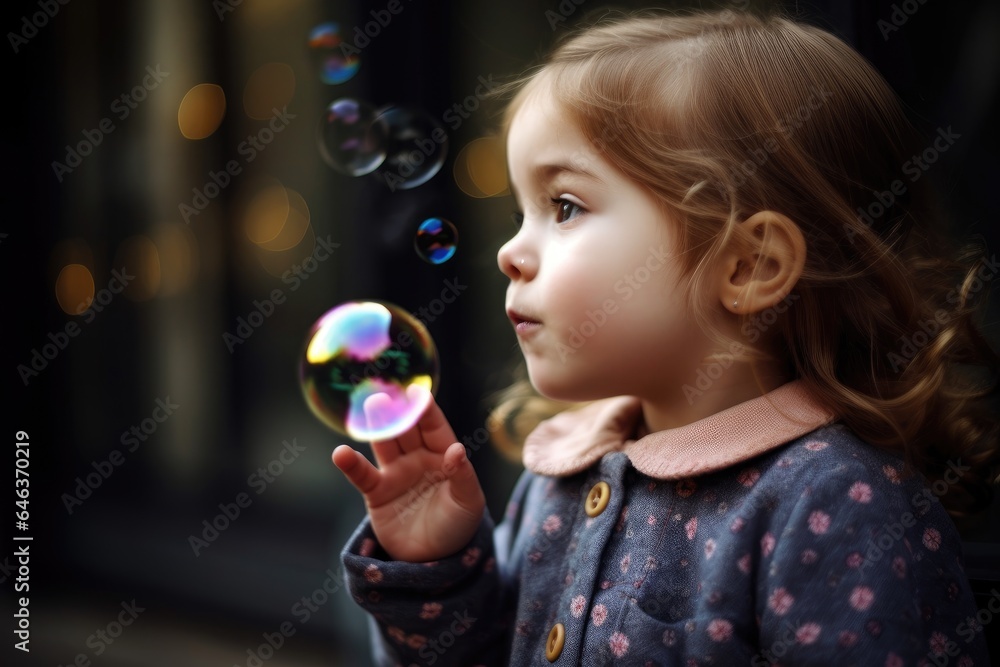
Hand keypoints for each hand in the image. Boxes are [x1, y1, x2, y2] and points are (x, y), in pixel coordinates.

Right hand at [332, 386, 485, 561]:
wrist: (433, 560)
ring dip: (378, 425)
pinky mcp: (377, 492)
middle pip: (406, 428)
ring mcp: (396, 473)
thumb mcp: (468, 502)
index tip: (417, 391)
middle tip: (388, 388)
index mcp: (443, 454)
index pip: (433, 426)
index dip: (425, 409)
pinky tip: (341, 453)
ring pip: (385, 443)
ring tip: (370, 405)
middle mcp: (418, 458)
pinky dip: (351, 464)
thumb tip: (457, 450)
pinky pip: (363, 475)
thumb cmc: (457, 525)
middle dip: (398, 409)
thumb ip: (463, 476)